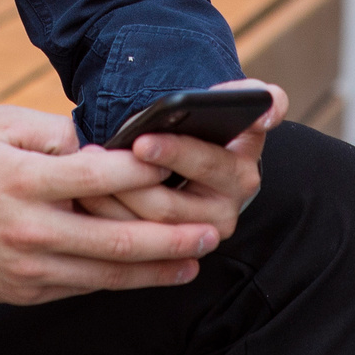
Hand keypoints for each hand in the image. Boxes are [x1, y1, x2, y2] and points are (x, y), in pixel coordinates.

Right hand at [0, 104, 221, 304]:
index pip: (97, 174)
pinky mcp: (24, 292)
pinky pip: (82, 287)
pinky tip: (149, 275)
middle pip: (114, 238)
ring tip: (194, 260)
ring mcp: (27, 267)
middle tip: (211, 233)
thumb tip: (107, 140)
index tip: (181, 164)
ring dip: (155, 269)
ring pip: (105, 273)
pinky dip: (119, 282)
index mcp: (23, 177)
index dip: (143, 169)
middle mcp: (29, 227)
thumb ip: (54, 131)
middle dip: (169, 238)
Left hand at [78, 79, 287, 241]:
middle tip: (97, 157)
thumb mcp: (240, 109)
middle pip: (169, 204)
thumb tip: (270, 111)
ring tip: (85, 172)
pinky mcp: (173, 255)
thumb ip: (263, 99)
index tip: (141, 141)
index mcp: (241, 172)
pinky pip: (136, 246)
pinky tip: (85, 197)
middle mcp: (225, 213)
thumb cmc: (213, 128)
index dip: (175, 152)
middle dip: (129, 179)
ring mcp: (197, 240)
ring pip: (147, 227)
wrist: (201, 166)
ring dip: (111, 201)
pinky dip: (108, 220)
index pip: (206, 163)